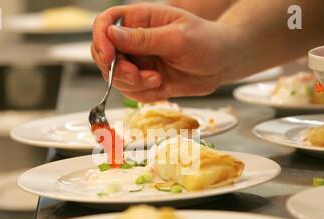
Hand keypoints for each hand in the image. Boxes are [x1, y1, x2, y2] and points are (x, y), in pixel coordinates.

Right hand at [91, 3, 230, 101]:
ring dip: (133, 84)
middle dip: (117, 71)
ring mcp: (138, 62)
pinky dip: (144, 93)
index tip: (110, 57)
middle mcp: (134, 40)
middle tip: (137, 76)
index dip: (101, 40)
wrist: (222, 63)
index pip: (105, 24)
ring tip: (157, 80)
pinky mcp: (145, 80)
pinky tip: (161, 86)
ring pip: (115, 78)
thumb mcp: (177, 38)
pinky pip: (131, 92)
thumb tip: (111, 34)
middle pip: (104, 55)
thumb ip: (144, 38)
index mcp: (140, 19)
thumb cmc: (207, 41)